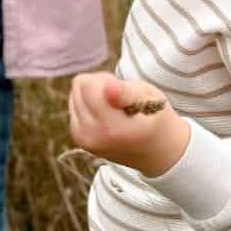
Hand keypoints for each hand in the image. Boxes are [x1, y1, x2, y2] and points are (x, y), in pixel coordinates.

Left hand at [68, 72, 190, 177]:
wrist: (156, 151)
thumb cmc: (155, 118)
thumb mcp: (150, 98)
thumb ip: (125, 93)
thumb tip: (108, 88)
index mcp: (114, 128)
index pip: (88, 85)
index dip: (107, 79)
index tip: (124, 91)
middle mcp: (94, 137)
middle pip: (80, 85)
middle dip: (98, 85)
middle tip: (121, 99)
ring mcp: (84, 140)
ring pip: (74, 94)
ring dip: (92, 95)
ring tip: (115, 108)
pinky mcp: (79, 140)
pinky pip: (74, 106)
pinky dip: (88, 105)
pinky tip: (107, 115)